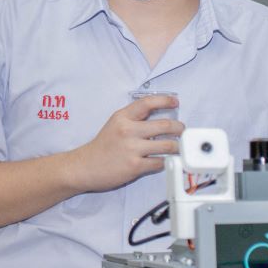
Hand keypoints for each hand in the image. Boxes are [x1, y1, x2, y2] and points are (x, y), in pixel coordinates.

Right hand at [66, 94, 182, 193]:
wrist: (85, 166)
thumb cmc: (102, 147)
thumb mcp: (115, 125)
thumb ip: (134, 119)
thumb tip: (157, 116)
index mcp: (122, 117)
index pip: (147, 103)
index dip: (165, 100)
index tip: (175, 102)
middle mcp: (128, 130)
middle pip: (164, 125)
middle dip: (179, 128)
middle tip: (182, 130)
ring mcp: (132, 148)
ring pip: (167, 145)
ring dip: (177, 146)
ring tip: (177, 146)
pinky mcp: (135, 165)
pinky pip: (160, 162)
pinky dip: (166, 161)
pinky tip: (164, 160)